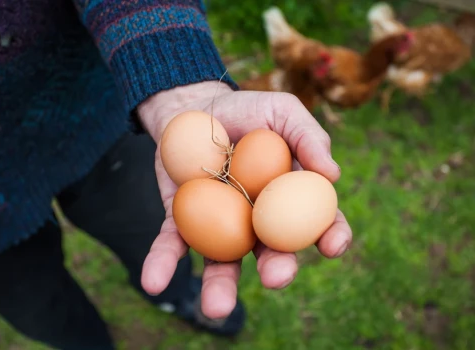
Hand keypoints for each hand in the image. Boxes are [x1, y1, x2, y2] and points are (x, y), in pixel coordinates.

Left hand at [137, 81, 351, 318]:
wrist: (193, 106)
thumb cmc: (245, 108)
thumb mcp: (281, 111)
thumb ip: (309, 136)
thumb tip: (333, 175)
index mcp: (287, 196)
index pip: (317, 221)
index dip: (331, 235)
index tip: (332, 245)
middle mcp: (256, 218)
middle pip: (272, 250)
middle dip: (278, 267)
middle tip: (277, 277)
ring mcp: (219, 224)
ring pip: (224, 261)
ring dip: (221, 285)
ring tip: (217, 307)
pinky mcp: (181, 221)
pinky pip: (173, 244)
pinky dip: (164, 263)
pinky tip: (153, 282)